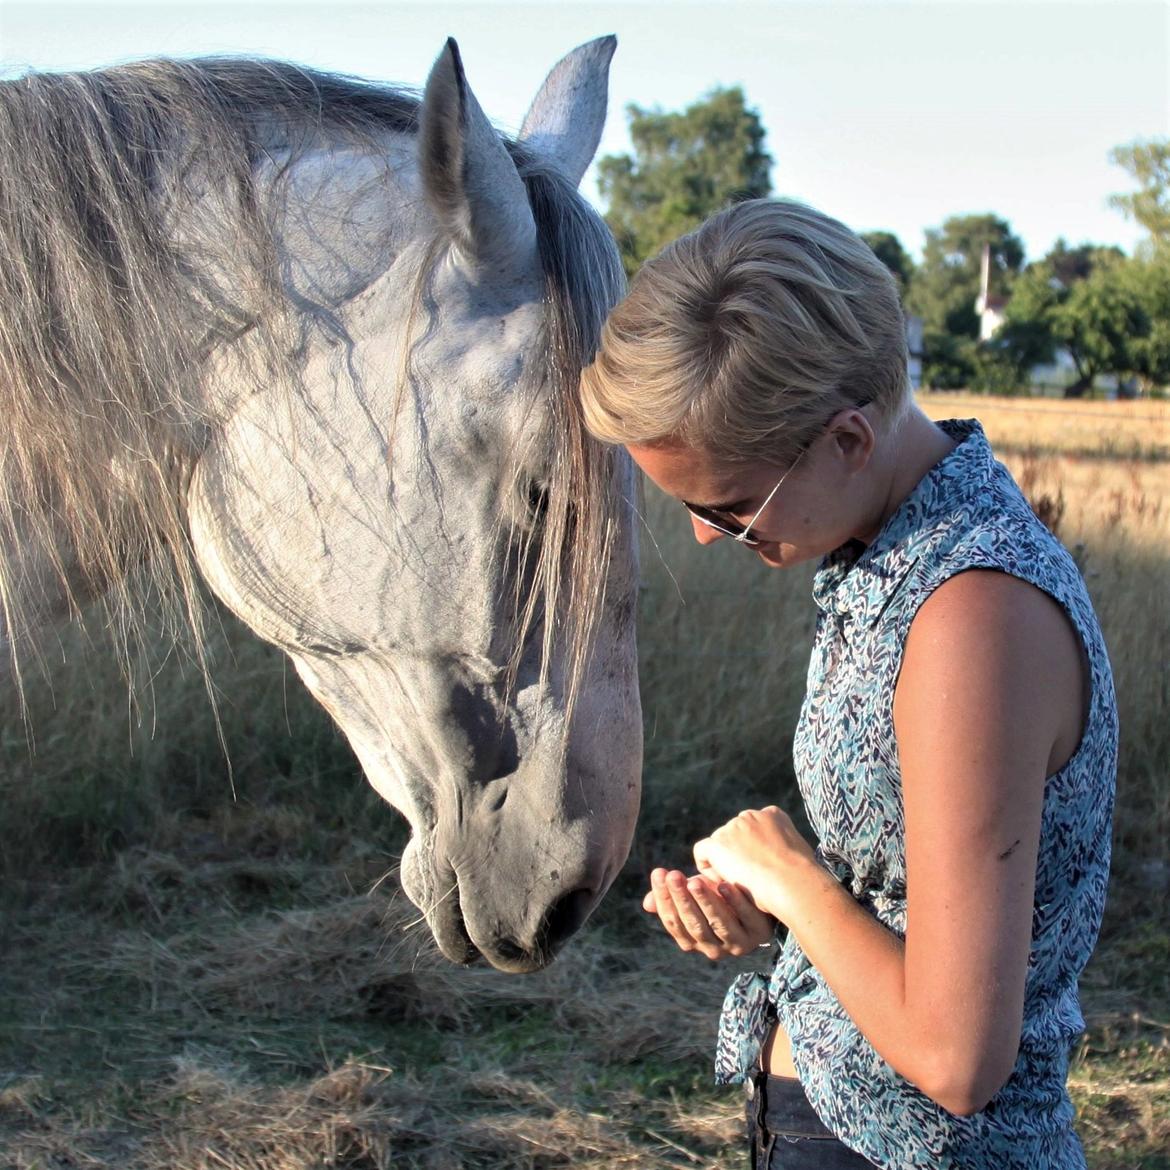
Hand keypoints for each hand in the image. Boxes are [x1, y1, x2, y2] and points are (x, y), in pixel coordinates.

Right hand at [642, 866, 776, 959]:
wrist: (760, 898)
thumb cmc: (722, 897)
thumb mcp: (696, 896)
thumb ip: (674, 898)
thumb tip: (647, 903)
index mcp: (694, 940)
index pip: (674, 923)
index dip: (664, 899)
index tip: (659, 873)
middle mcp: (714, 948)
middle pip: (694, 926)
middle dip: (682, 899)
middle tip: (673, 875)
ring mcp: (738, 942)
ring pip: (719, 925)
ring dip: (706, 902)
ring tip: (695, 880)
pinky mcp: (759, 932)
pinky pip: (745, 917)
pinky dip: (734, 901)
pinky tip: (724, 884)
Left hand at [693, 806, 820, 924]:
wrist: (793, 883)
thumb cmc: (801, 877)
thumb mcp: (800, 853)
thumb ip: (785, 846)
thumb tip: (781, 856)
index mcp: (773, 815)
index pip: (754, 827)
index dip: (753, 849)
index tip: (760, 868)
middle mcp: (750, 816)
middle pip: (734, 835)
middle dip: (737, 854)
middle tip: (745, 880)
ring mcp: (732, 828)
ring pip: (719, 845)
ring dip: (724, 863)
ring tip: (737, 887)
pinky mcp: (718, 843)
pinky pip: (702, 851)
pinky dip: (708, 867)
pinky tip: (721, 883)